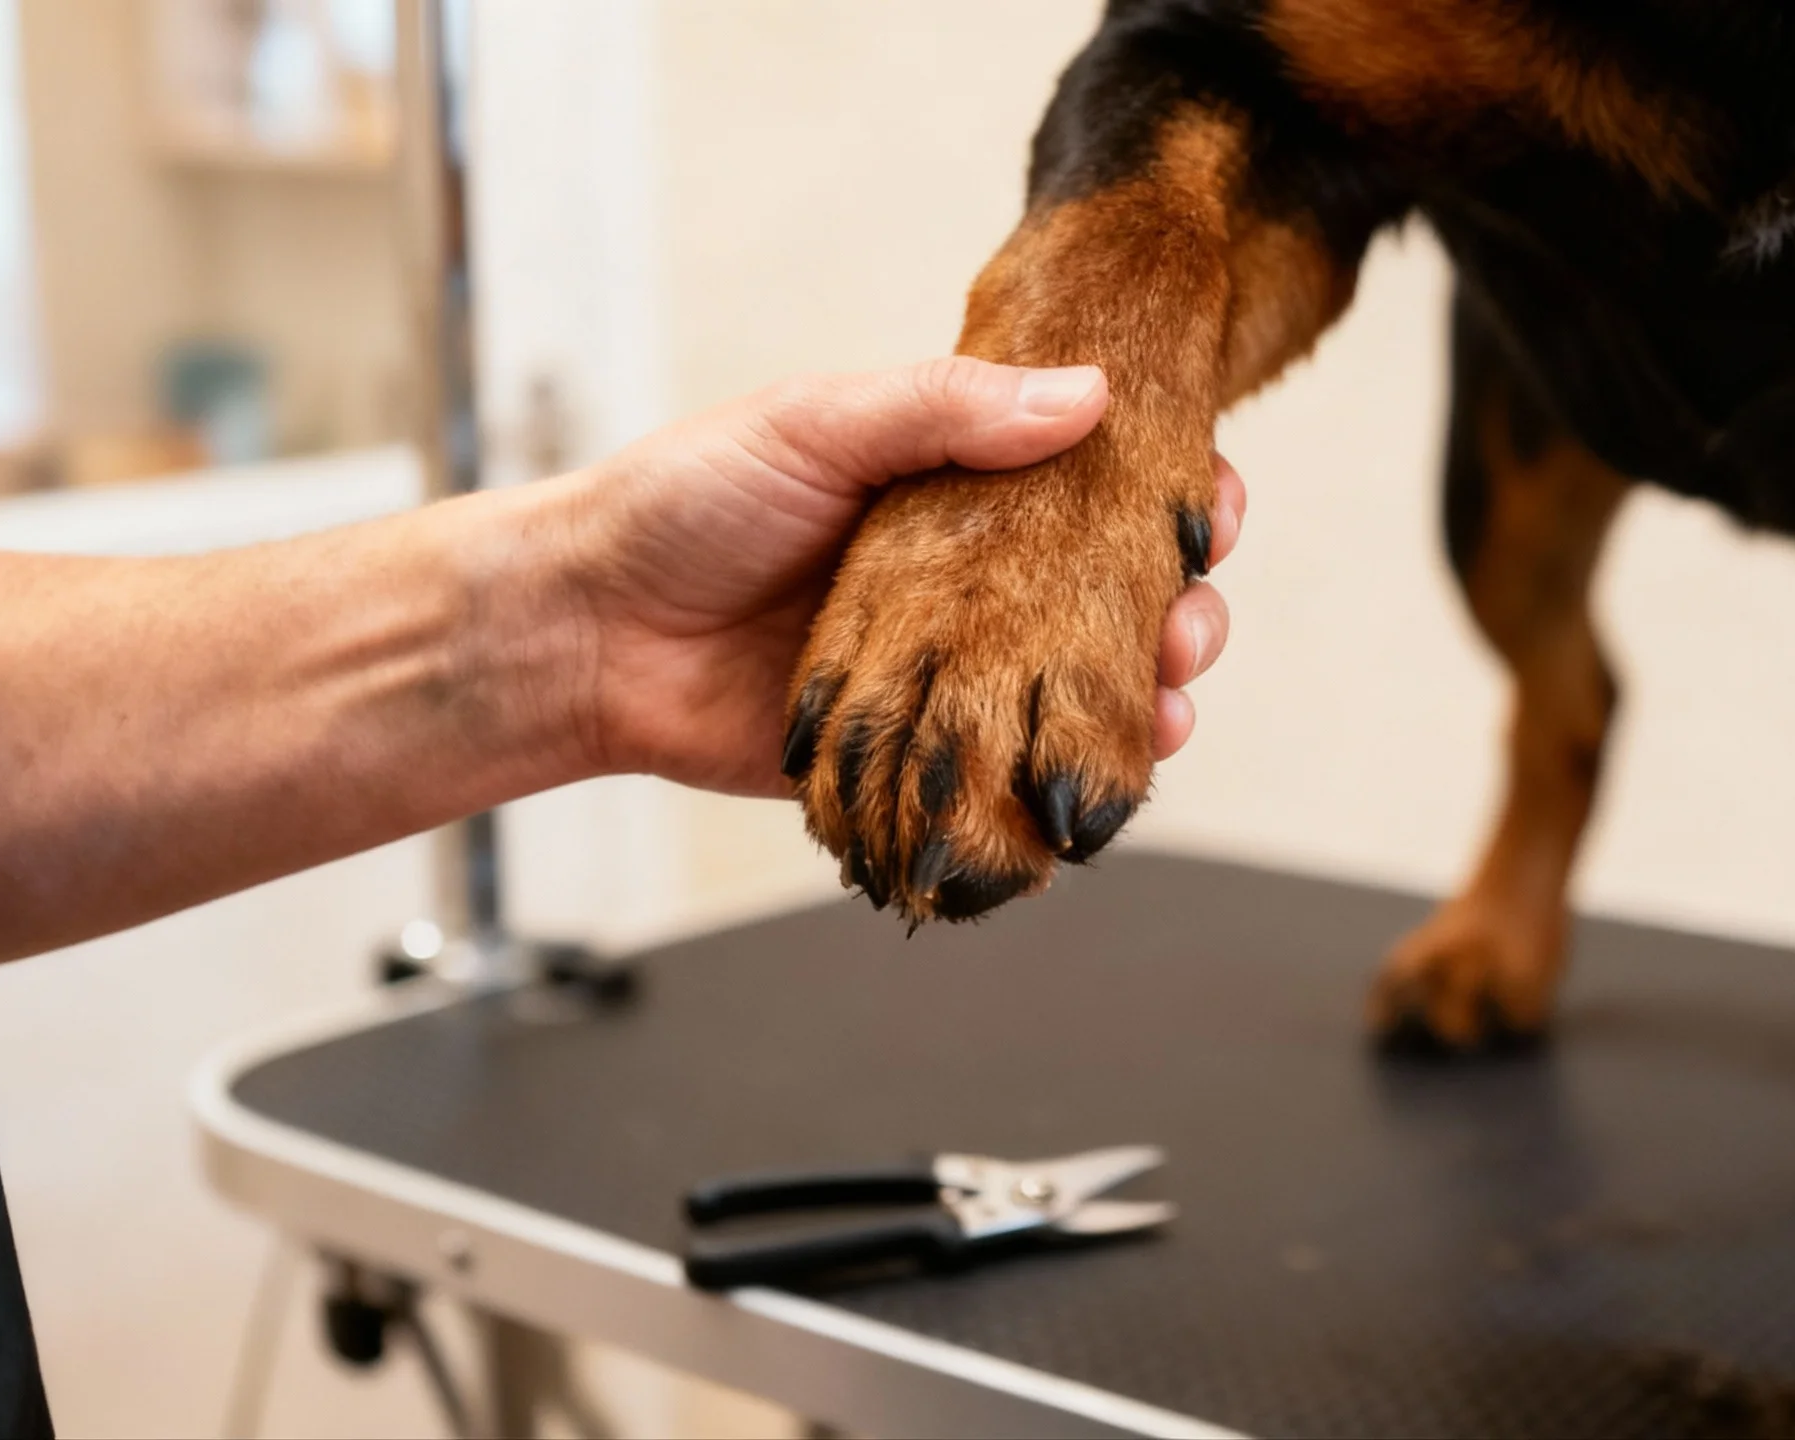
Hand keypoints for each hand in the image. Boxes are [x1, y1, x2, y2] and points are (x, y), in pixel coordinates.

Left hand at [543, 358, 1241, 795]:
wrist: (583, 631)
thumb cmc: (682, 504)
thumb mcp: (817, 420)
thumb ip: (944, 407)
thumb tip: (1087, 396)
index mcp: (961, 481)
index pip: (1100, 477)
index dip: (1174, 490)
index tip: (1211, 507)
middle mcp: (974, 575)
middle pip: (1121, 591)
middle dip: (1182, 608)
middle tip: (1188, 621)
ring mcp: (953, 668)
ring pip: (1089, 686)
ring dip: (1150, 696)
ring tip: (1165, 705)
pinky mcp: (922, 751)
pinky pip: (1021, 767)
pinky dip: (1080, 775)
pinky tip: (1111, 773)